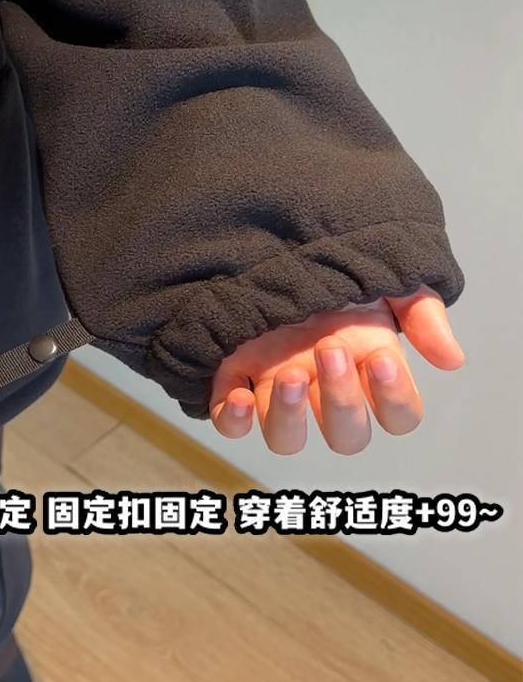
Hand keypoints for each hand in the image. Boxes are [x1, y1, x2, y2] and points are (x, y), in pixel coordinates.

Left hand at [210, 285, 463, 454]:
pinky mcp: (233, 381)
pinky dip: (233, 420)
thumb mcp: (389, 278)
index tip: (381, 360)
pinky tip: (239, 395)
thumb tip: (451, 359)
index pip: (398, 416)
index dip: (394, 400)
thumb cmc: (338, 266)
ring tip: (287, 374)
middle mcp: (325, 391)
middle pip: (346, 436)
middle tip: (330, 350)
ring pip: (286, 440)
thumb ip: (423, 314)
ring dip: (288, 416)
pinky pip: (230, 425)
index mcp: (368, 369)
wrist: (279, 241)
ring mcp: (278, 391)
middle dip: (341, 401)